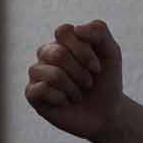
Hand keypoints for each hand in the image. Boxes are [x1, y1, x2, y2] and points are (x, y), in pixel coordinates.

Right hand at [25, 20, 125, 142]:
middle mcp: (46, 53)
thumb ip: (98, 31)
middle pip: (58, 54)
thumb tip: (75, 29)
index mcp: (62, 40)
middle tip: (88, 84)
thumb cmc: (106, 81)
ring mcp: (37, 73)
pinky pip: (41, 90)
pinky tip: (66, 102)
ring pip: (52, 74)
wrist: (106, 114)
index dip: (83, 51)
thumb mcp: (111, 52)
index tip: (97, 67)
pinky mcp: (31, 93)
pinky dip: (61, 98)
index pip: (63, 32)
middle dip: (80, 73)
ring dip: (73, 88)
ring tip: (78, 95)